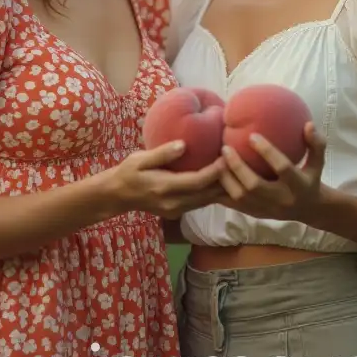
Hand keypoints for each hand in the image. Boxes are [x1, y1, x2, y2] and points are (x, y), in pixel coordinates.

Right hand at [103, 141, 226, 218]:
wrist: (118, 195)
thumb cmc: (128, 172)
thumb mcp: (140, 159)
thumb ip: (162, 154)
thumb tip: (183, 144)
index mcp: (165, 188)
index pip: (197, 182)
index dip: (215, 171)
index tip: (227, 156)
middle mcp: (174, 203)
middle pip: (206, 194)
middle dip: (224, 180)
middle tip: (238, 162)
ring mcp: (176, 210)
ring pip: (206, 201)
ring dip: (221, 188)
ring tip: (235, 170)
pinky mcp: (178, 212)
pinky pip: (200, 203)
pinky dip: (212, 193)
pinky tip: (221, 181)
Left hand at [217, 122, 326, 221]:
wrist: (308, 210)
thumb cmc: (311, 178)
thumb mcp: (318, 162)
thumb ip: (316, 144)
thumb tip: (308, 124)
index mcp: (299, 185)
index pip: (283, 168)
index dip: (268, 152)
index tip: (252, 135)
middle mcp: (282, 200)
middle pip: (254, 186)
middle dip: (237, 167)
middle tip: (225, 148)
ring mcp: (267, 209)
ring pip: (240, 197)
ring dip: (225, 179)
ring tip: (217, 160)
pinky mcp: (255, 214)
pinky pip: (233, 205)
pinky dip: (221, 191)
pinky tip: (213, 175)